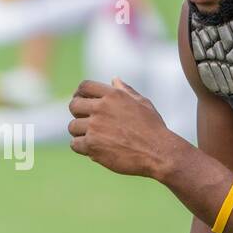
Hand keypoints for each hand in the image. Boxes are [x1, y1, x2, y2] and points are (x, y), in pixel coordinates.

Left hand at [68, 78, 186, 178]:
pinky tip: (94, 149)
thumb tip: (114, 79)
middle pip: (74, 105)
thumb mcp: (142, 104)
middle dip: (78, 114)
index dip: (80, 94)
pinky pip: (75, 144)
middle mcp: (101, 108)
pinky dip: (82, 147)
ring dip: (80, 133)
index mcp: (112, 95)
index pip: (84, 86)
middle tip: (87, 123)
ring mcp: (95, 127)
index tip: (83, 102)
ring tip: (93, 138)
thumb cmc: (154, 128)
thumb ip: (126, 91)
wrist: (159, 153)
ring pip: (72, 127)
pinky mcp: (93, 145)